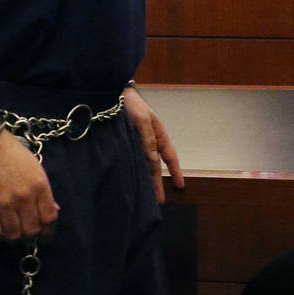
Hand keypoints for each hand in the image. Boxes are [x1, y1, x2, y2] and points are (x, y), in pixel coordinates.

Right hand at [0, 128, 58, 240]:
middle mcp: (23, 197)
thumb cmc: (9, 151)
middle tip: (26, 236)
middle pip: (32, 230)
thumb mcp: (33, 166)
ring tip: (12, 235)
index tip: (44, 234)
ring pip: (14, 235)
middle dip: (31, 236)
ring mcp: (3, 203)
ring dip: (14, 238)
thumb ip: (43, 191)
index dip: (48, 231)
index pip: (49, 218)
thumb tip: (53, 211)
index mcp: (39, 185)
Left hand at [123, 85, 183, 201]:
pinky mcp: (125, 143)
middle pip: (155, 165)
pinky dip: (134, 171)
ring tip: (145, 196)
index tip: (180, 186)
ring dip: (145, 179)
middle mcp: (149, 140)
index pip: (170, 157)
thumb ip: (148, 142)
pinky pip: (132, 160)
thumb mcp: (142, 121)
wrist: (112, 94)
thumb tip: (153, 163)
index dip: (175, 171)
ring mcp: (137, 142)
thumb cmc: (131, 103)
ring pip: (143, 165)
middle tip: (159, 201)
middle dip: (157, 182)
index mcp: (158, 134)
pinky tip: (130, 180)